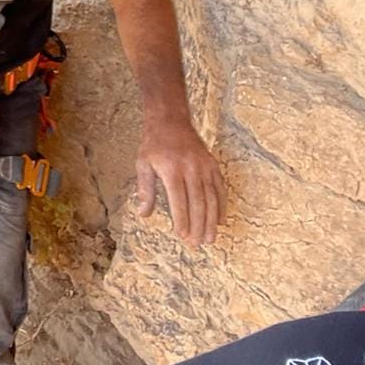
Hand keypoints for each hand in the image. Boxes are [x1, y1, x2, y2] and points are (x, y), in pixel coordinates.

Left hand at [136, 119, 225, 245]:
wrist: (170, 120)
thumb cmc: (154, 144)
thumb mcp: (143, 164)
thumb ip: (145, 190)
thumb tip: (143, 214)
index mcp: (171, 169)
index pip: (178, 200)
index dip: (182, 219)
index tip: (182, 235)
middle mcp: (190, 168)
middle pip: (197, 202)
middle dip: (198, 225)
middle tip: (197, 243)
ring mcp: (204, 166)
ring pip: (211, 198)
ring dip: (211, 221)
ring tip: (210, 238)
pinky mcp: (213, 165)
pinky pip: (219, 189)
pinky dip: (221, 206)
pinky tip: (219, 221)